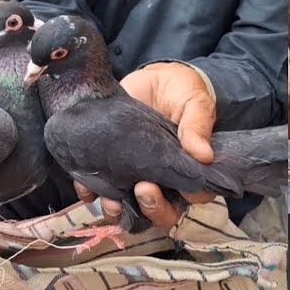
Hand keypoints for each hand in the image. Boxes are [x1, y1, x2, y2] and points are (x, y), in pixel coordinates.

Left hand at [72, 62, 215, 228]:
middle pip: (160, 212)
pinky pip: (97, 188)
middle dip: (151, 208)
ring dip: (117, 210)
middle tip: (142, 188)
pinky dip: (89, 192)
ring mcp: (134, 175)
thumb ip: (198, 127)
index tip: (178, 187)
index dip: (187, 198)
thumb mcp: (196, 103)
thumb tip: (204, 156)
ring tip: (110, 199)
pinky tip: (84, 184)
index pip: (194, 196)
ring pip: (128, 208)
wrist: (152, 77)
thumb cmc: (182, 92)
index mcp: (189, 170)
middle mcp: (163, 180)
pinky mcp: (109, 165)